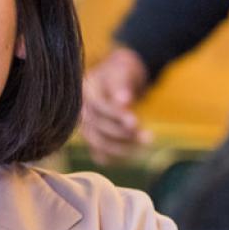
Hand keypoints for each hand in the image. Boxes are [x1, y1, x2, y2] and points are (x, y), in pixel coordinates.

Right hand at [80, 48, 151, 163]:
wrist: (117, 80)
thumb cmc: (120, 74)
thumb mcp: (121, 72)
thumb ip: (121, 85)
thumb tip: (123, 101)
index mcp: (84, 92)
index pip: (99, 107)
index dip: (116, 115)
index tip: (135, 122)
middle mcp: (80, 112)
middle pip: (97, 129)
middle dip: (122, 134)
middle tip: (147, 136)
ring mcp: (85, 128)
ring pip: (99, 145)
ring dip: (123, 148)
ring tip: (146, 142)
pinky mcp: (93, 141)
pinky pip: (101, 155)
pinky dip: (117, 157)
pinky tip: (136, 153)